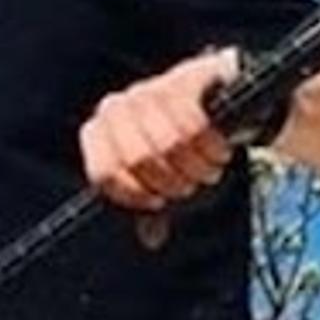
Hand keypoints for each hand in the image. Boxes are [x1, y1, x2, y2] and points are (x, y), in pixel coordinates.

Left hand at [81, 48, 241, 243]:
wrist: (215, 99)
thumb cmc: (180, 145)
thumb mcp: (162, 176)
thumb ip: (153, 203)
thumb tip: (151, 239)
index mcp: (100, 132)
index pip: (104, 172)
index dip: (134, 194)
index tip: (158, 202)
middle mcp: (118, 106)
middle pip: (139, 159)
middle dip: (173, 181)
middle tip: (191, 184)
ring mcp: (149, 89)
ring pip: (170, 143)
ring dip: (197, 166)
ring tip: (209, 168)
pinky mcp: (183, 79)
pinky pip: (195, 122)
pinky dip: (212, 147)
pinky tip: (219, 152)